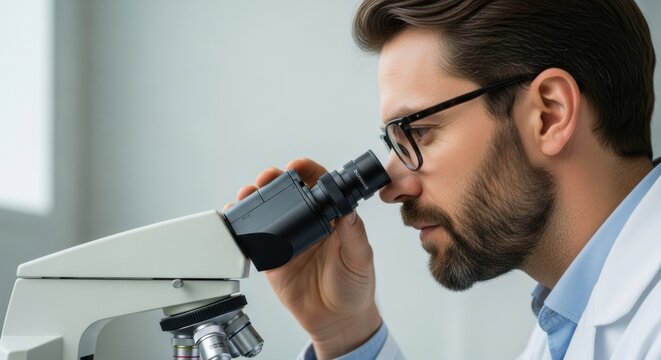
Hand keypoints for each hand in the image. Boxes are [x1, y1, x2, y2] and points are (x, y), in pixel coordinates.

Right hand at [224, 158, 380, 358]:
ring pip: (268, 212)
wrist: (337, 321)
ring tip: (248, 194)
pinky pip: (255, 240)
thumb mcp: (360, 258)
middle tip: (267, 177)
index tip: (298, 166)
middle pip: (288, 193)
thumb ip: (354, 234)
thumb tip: (348, 210)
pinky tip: (235, 218)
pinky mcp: (273, 259)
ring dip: (255, 198)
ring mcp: (288, 240)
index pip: (318, 185)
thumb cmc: (354, 287)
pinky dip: (242, 228)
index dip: (307, 171)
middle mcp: (308, 224)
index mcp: (331, 218)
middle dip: (274, 180)